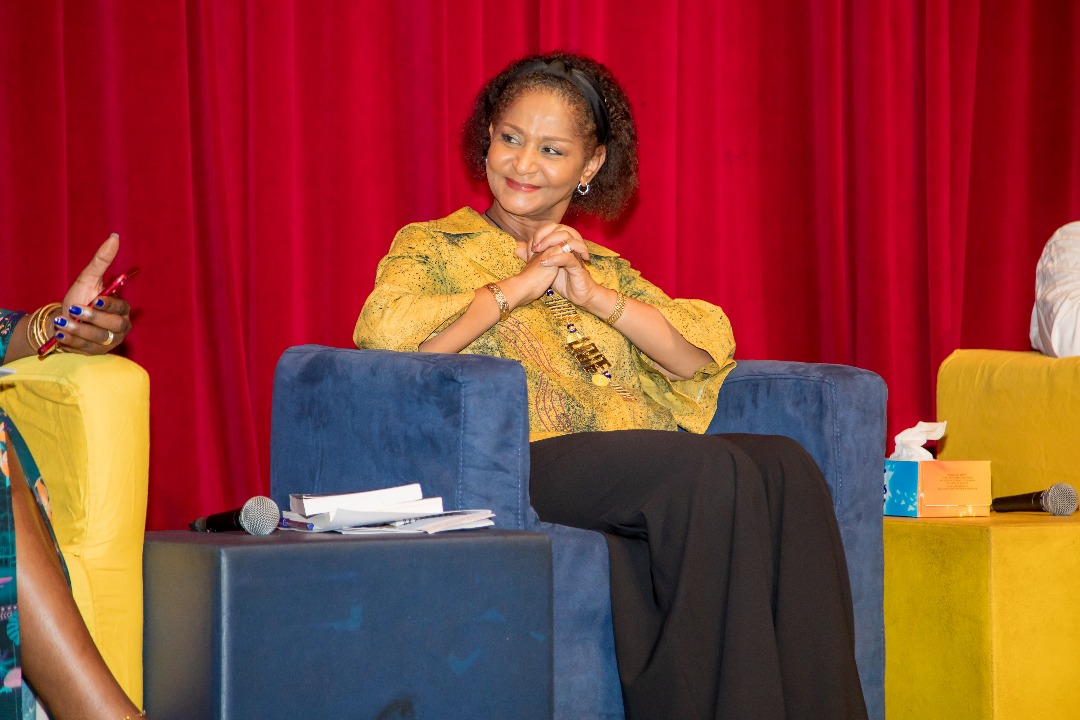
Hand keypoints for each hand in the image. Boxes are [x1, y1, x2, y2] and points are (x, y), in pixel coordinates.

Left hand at [56, 234, 131, 353]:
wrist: (61, 321)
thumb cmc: (78, 298)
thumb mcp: (88, 279)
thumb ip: (102, 260)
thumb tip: (114, 237)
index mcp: (121, 309)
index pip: (122, 308)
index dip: (110, 305)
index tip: (96, 300)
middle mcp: (120, 327)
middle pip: (115, 326)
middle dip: (94, 319)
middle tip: (77, 311)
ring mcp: (109, 341)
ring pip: (100, 338)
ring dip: (80, 330)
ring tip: (64, 323)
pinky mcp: (96, 352)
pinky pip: (87, 349)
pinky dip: (72, 341)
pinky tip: (62, 334)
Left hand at [531, 223, 600, 306]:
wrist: (579, 295)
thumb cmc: (564, 281)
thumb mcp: (545, 267)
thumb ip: (532, 257)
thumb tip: (517, 249)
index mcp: (564, 244)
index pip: (553, 228)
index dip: (541, 233)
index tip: (531, 245)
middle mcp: (571, 247)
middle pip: (561, 229)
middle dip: (545, 235)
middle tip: (535, 247)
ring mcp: (576, 255)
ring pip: (567, 239)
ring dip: (551, 243)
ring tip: (539, 252)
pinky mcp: (578, 267)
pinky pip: (568, 258)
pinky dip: (556, 258)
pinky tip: (545, 262)